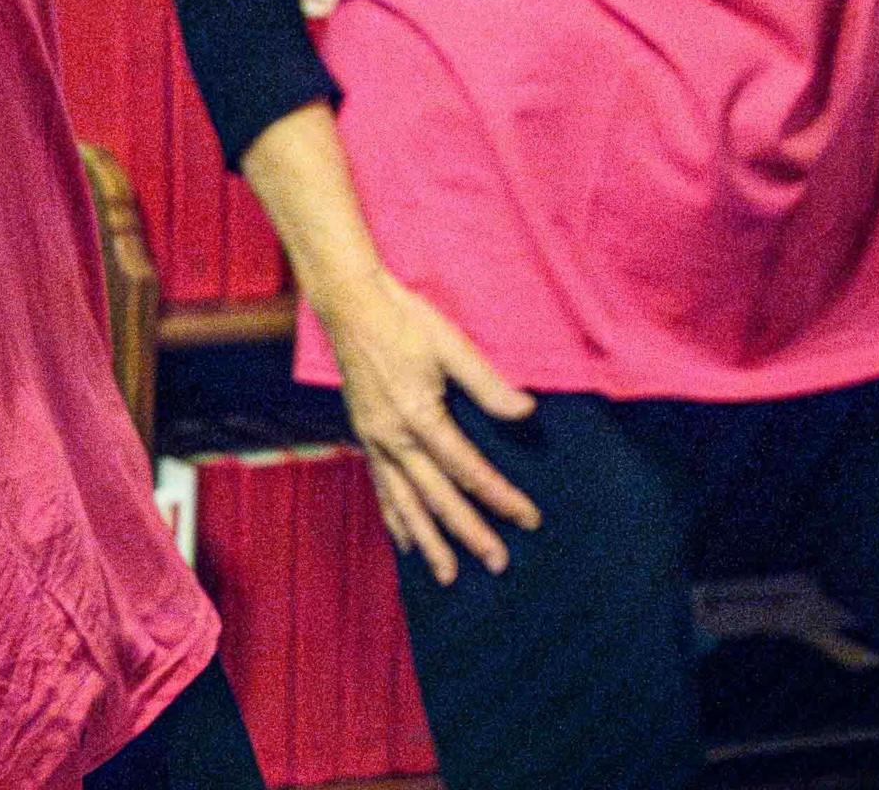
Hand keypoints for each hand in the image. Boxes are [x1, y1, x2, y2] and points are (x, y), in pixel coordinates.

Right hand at [311, 265, 541, 582]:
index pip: (467, 468)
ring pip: (402, 502)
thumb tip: (526, 412)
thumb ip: (488, 385)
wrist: (350, 303)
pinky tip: (406, 540)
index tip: (528, 518)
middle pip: (435, 496)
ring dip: (427, 540)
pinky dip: (394, 517)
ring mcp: (374, 439)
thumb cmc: (404, 318)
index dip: (499, 496)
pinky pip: (381, 487)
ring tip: (446, 574)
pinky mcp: (365, 436)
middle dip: (467, 532)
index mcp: (417, 414)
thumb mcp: (452, 345)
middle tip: (497, 563)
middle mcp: (392, 436)